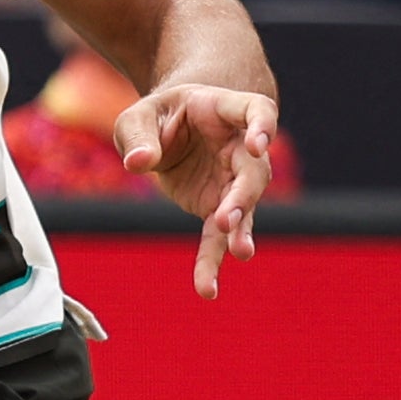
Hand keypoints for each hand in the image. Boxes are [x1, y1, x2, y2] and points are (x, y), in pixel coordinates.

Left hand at [114, 78, 279, 294]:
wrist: (170, 130)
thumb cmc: (159, 115)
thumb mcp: (138, 116)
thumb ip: (138, 135)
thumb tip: (137, 162)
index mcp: (226, 110)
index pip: (257, 111)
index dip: (262, 126)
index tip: (259, 144)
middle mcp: (240, 147)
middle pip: (253, 170)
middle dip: (243, 194)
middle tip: (229, 218)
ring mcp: (233, 180)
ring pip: (243, 208)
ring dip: (240, 230)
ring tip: (240, 252)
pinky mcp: (217, 207)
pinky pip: (217, 238)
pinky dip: (211, 262)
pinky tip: (207, 289)